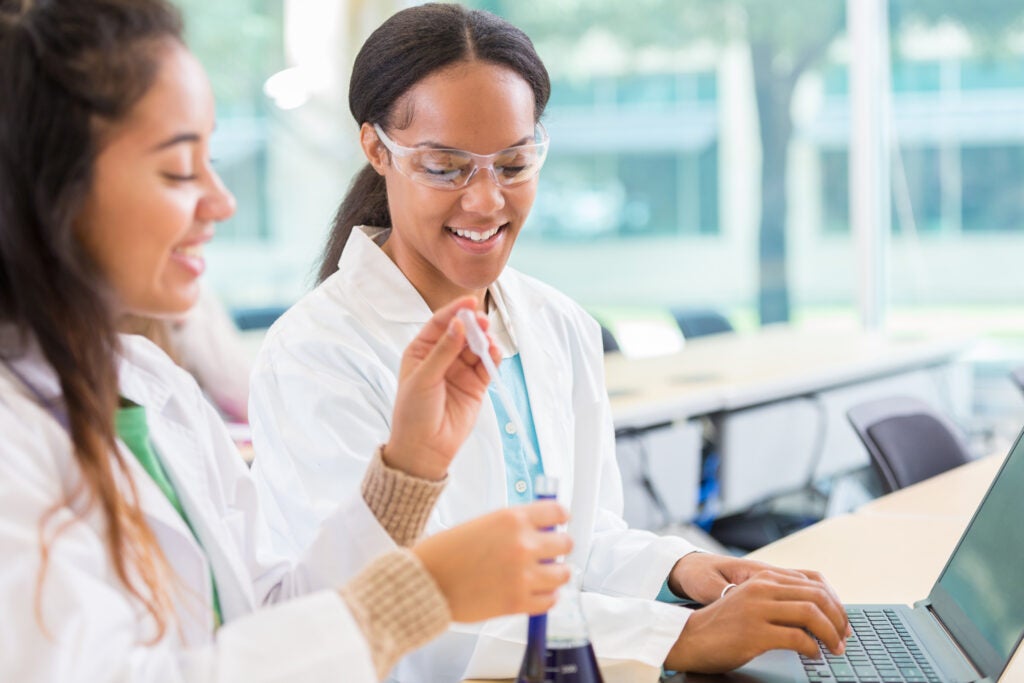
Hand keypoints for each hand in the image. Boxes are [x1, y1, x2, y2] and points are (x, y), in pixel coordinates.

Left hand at [385, 296, 499, 479]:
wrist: (424, 448)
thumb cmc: (413, 413)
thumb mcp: (423, 378)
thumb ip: (443, 351)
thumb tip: (458, 324)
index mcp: (422, 351)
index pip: (440, 323)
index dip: (455, 311)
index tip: (470, 301)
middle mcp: (442, 357)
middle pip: (462, 332)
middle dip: (474, 324)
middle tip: (483, 320)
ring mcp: (460, 371)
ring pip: (477, 347)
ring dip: (485, 340)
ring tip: (488, 340)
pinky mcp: (476, 385)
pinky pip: (487, 365)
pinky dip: (493, 357)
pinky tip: (494, 352)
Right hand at [412, 501, 572, 621]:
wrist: (425, 582)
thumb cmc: (444, 553)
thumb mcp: (482, 524)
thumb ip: (512, 526)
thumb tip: (539, 529)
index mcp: (512, 519)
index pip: (557, 512)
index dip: (559, 518)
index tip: (559, 523)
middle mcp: (522, 544)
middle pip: (566, 543)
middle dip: (558, 547)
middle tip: (549, 552)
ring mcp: (523, 575)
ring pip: (563, 574)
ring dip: (555, 574)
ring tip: (544, 575)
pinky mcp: (518, 602)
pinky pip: (550, 600)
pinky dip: (546, 597)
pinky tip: (535, 592)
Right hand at [664, 558, 849, 672]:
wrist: (690, 638)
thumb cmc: (723, 626)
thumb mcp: (751, 602)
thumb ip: (777, 600)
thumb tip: (816, 614)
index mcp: (763, 578)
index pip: (813, 583)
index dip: (836, 603)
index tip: (842, 622)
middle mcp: (762, 588)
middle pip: (816, 596)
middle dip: (838, 620)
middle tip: (844, 638)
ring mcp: (757, 609)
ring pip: (811, 614)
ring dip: (830, 634)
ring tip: (834, 649)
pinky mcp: (754, 632)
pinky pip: (797, 638)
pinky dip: (812, 649)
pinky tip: (812, 655)